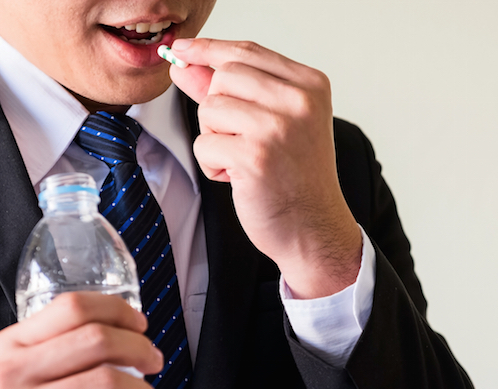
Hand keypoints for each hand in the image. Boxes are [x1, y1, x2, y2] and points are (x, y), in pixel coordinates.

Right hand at [0, 292, 165, 388]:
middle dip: (140, 350)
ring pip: (106, 383)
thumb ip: (38, 358)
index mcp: (6, 348)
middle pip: (97, 340)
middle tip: (155, 366)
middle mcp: (12, 373)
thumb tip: (104, 343)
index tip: (140, 326)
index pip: (72, 307)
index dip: (117, 311)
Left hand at [168, 38, 362, 298]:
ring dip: (215, 140)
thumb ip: (232, 91)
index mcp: (310, 85)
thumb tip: (184, 64)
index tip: (182, 51)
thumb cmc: (296, 179)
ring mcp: (277, 128)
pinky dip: (213, 166)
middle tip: (241, 141)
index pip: (247, 52)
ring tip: (245, 162)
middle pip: (224, 77)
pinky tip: (240, 180)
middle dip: (218, 110)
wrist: (314, 230)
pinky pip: (204, 145)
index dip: (209, 50)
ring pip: (210, 110)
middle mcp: (299, 101)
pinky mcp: (254, 156)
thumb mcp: (274, 124)